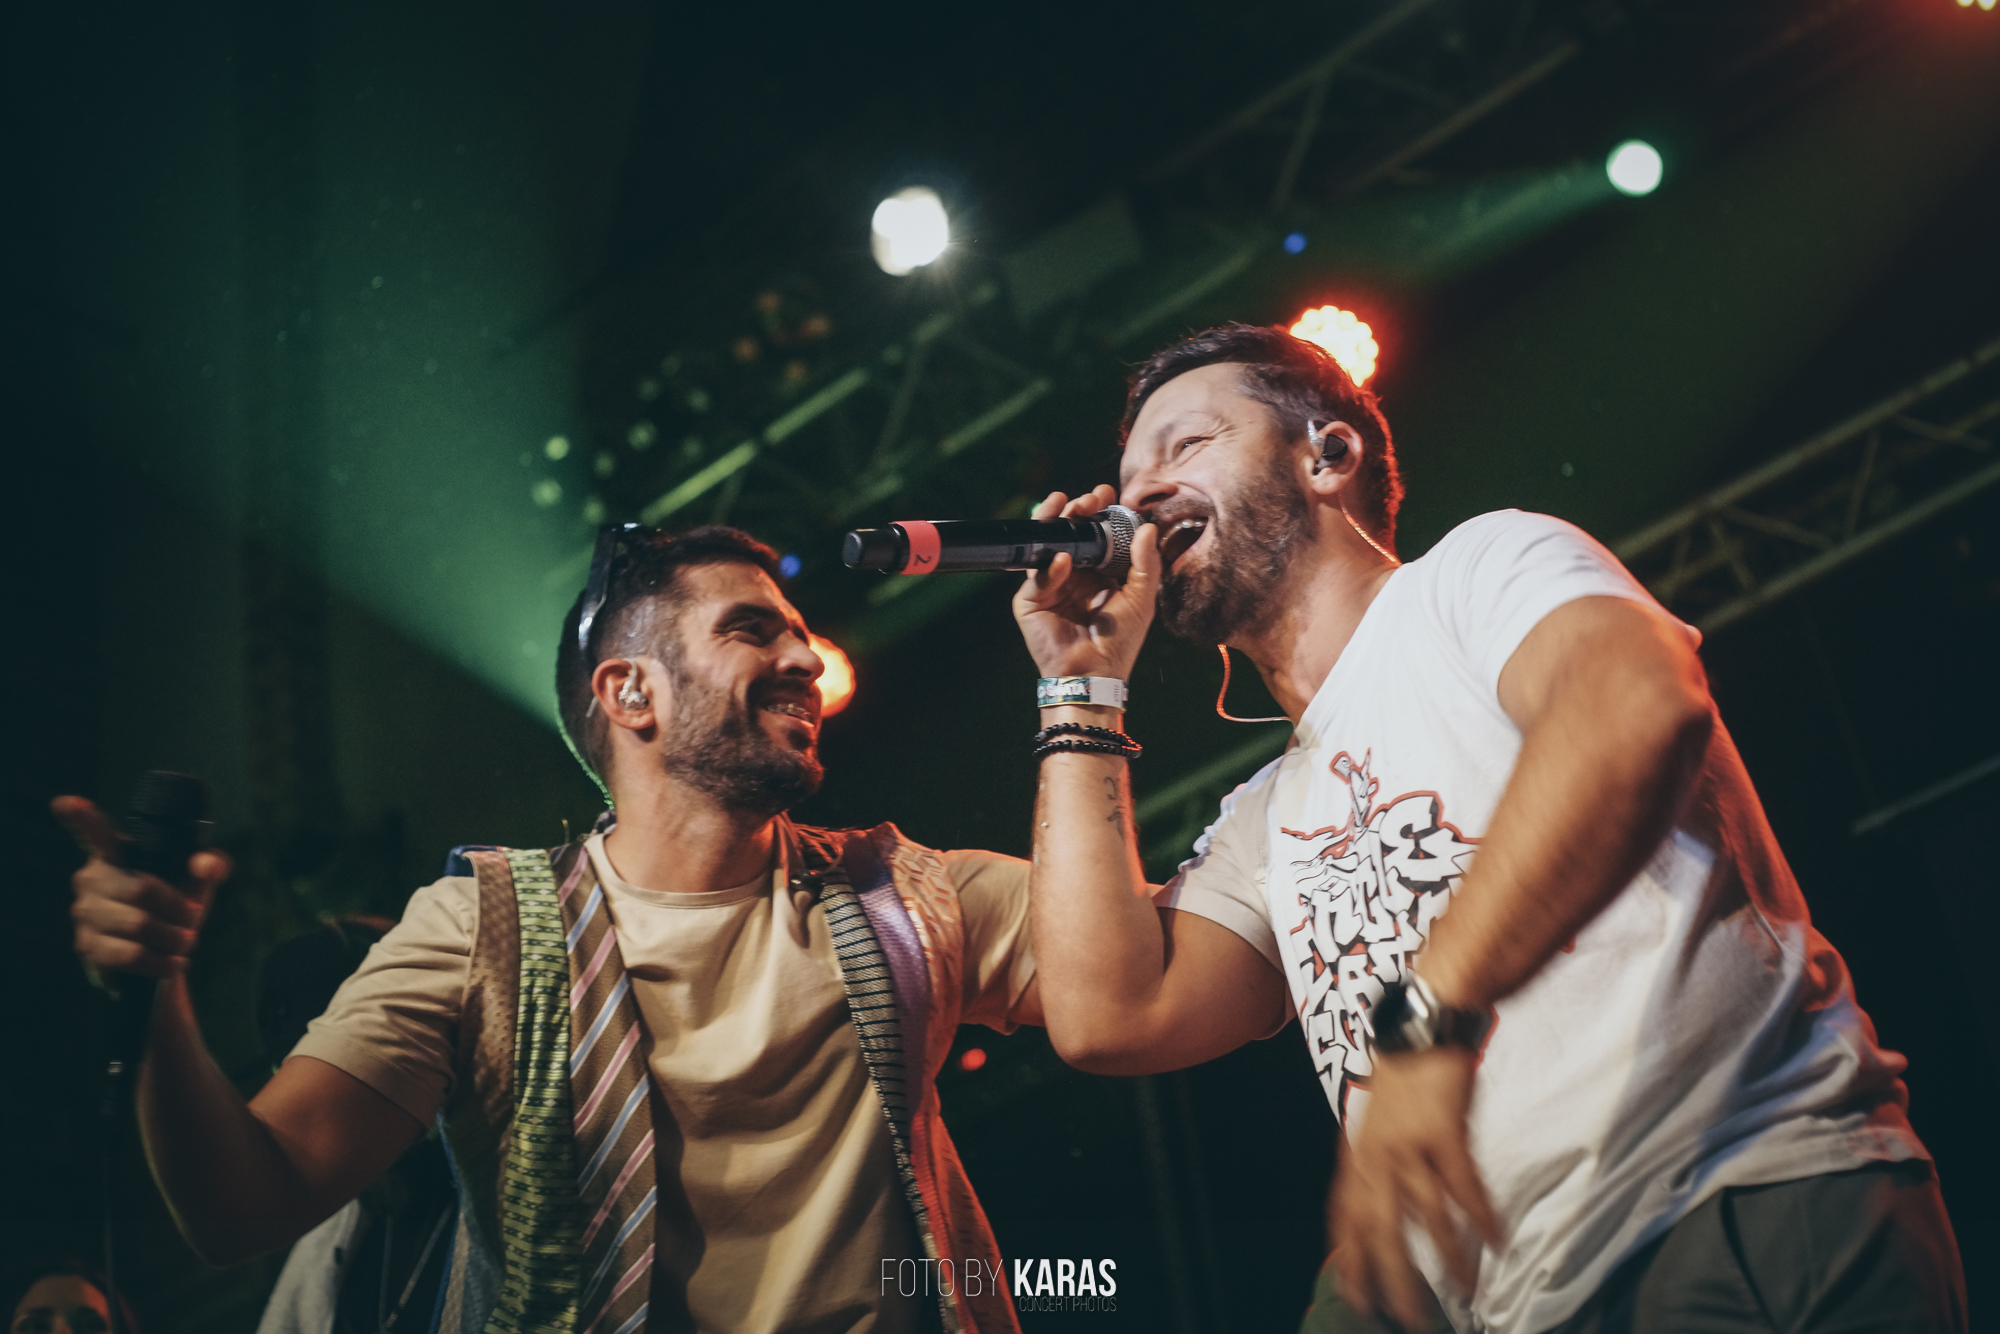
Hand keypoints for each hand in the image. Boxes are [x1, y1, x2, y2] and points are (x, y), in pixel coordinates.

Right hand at [55, 795, 229, 979]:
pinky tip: (173, 963)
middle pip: (142, 890)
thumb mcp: (197, 884)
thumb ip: (210, 865)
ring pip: (139, 924)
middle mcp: (91, 879)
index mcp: (115, 856)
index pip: (95, 833)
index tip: (64, 803)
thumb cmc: (174, 910)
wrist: (161, 959)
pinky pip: (130, 954)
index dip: (80, 818)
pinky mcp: (88, 946)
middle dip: (178, 910)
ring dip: (173, 937)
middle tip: (192, 920)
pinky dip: (161, 961)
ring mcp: (84, 913)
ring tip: (184, 941)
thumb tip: (205, 864)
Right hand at [1011, 485, 1159, 679]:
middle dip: (1076, 511)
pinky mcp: (1029, 601)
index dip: (1099, 513)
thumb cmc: (1119, 642)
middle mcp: (1070, 575)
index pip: (1094, 534)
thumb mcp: (1141, 598)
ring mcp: (1048, 586)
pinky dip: (1049, 567)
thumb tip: (1147, 527)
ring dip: (1054, 523)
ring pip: (1046, 545)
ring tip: (1064, 506)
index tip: (1107, 493)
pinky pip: (1037, 577)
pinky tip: (1063, 560)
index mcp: (1096, 573)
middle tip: (1088, 498)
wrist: (1094, 674)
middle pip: (1068, 533)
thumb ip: (1145, 563)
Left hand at [1329, 1047, 1502, 1329]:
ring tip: (1466, 1290)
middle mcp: (1377, 1155)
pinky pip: (1463, 1187)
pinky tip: (1496, 1242)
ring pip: (1425, 1215)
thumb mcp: (1374, 1122)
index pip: (1344, 1219)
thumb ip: (1374, 1163)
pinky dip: (1480, 1217)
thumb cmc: (1404, 1076)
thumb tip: (1377, 1203)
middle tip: (1408, 1315)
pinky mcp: (1443, 1132)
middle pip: (1380, 1229)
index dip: (1349, 1261)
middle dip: (1394, 1277)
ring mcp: (1408, 1145)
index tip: (1357, 1297)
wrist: (1422, 1026)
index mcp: (1357, 1155)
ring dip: (1448, 1257)